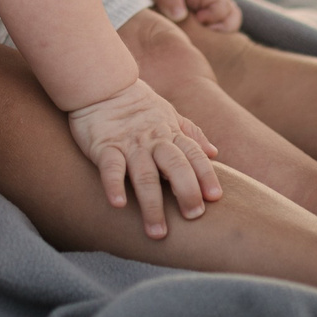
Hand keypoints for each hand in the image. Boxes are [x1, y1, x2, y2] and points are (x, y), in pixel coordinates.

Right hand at [64, 78, 221, 238]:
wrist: (102, 84)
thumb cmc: (137, 104)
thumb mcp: (169, 114)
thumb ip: (191, 133)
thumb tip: (214, 153)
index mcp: (170, 133)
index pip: (194, 154)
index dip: (206, 175)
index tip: (215, 198)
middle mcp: (153, 140)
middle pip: (175, 166)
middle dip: (187, 192)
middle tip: (193, 217)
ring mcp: (128, 144)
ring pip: (144, 175)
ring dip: (152, 204)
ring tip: (157, 232)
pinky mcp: (104, 147)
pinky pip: (110, 167)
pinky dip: (114, 185)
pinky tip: (119, 204)